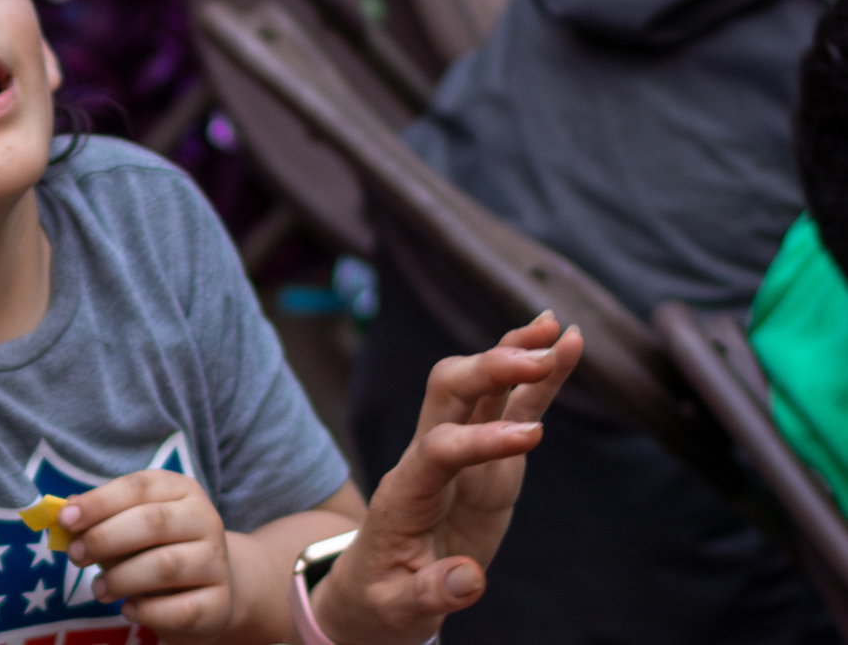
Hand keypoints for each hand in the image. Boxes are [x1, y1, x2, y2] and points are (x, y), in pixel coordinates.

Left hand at [61, 469, 234, 641]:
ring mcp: (217, 562)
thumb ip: (97, 520)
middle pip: (152, 522)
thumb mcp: (126, 528)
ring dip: (120, 578)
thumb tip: (64, 513)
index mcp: (180, 490)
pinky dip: (145, 611)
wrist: (206, 589)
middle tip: (76, 556)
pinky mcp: (219, 603)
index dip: (98, 502)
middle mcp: (205, 520)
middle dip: (104, 539)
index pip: (137, 487)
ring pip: (164, 566)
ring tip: (99, 589)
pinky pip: (179, 609)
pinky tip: (128, 609)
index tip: (65, 519)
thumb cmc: (155, 550)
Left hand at [312, 312, 582, 644]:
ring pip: (480, 387)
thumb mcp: (396, 608)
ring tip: (555, 330)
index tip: (534, 438)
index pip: (438, 449)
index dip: (481, 440)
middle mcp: (428, 458)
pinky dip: (537, 379)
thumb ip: (431, 593)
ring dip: (514, 354)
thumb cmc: (383, 598)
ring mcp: (459, 452)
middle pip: (448, 392)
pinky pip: (511, 408)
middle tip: (538, 357)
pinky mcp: (488, 459)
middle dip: (490, 368)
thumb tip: (468, 580)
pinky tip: (562, 346)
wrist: (374, 590)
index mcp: (405, 493)